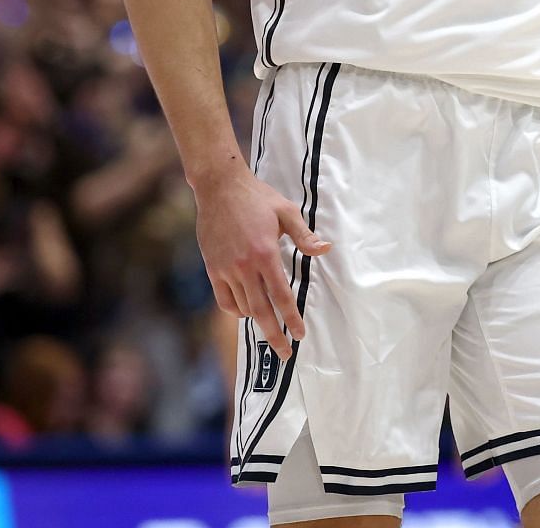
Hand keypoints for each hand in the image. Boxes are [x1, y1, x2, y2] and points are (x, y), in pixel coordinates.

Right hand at [193, 168, 330, 358]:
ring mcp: (226, 269)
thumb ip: (305, 236)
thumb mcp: (287, 212)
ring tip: (269, 325)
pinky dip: (236, 309)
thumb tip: (326, 249)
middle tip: (285, 352)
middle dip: (274, 335)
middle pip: (261, 310)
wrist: (220, 187)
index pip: (281, 296)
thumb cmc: (257, 198)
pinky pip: (224, 299)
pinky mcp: (213, 268)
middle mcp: (245, 266)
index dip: (291, 318)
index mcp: (266, 254)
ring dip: (257, 319)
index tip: (299, 335)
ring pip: (243, 306)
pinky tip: (247, 310)